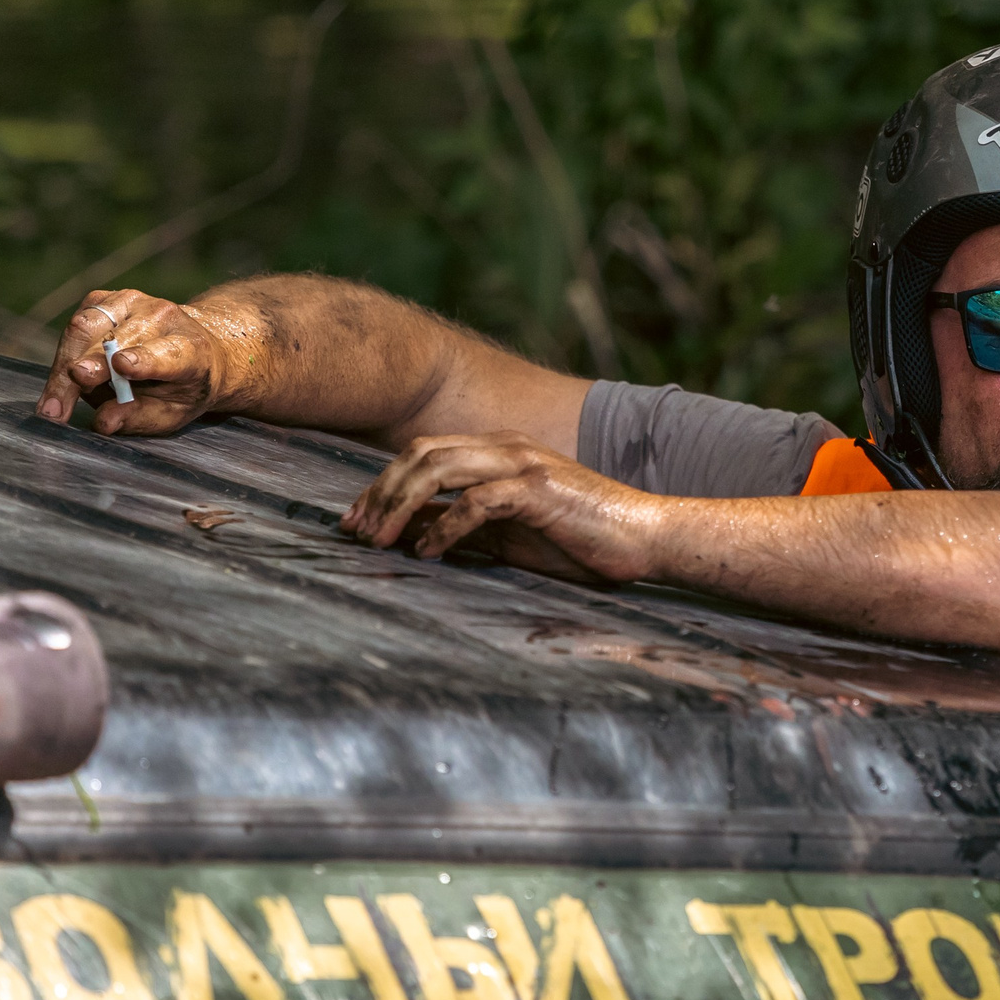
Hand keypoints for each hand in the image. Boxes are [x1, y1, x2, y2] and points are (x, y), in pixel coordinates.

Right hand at [35, 290, 233, 434]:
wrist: (195, 346)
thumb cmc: (183, 386)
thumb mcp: (173, 412)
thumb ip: (140, 417)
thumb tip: (103, 422)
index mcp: (189, 348)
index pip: (165, 353)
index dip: (143, 359)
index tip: (121, 366)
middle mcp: (161, 316)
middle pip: (113, 339)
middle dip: (85, 369)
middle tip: (57, 410)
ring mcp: (130, 301)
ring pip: (84, 328)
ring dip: (63, 368)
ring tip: (56, 406)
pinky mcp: (103, 299)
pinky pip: (75, 327)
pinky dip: (65, 357)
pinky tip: (69, 380)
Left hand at [342, 433, 672, 583]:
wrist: (645, 537)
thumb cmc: (580, 539)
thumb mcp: (509, 533)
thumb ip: (463, 526)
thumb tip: (412, 534)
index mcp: (497, 449)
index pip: (422, 453)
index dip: (381, 484)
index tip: (355, 520)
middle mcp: (505, 446)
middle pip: (419, 453)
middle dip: (380, 492)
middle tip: (356, 531)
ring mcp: (522, 463)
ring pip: (438, 467)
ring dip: (400, 504)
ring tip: (380, 540)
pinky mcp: (539, 490)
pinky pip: (476, 502)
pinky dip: (444, 528)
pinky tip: (428, 553)